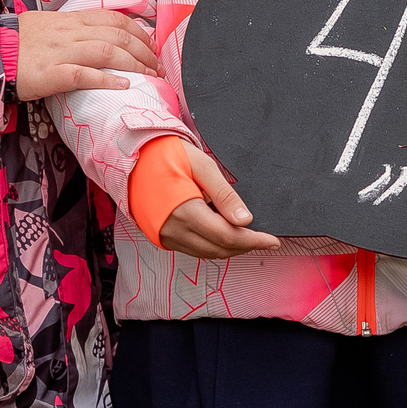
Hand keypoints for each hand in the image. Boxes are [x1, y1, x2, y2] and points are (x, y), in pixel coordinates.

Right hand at [14, 8, 161, 99]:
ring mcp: (61, 52)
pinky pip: (84, 74)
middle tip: (158, 65)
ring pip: (107, 51)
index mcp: (70, 20)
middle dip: (144, 50)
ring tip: (150, 76)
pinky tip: (124, 86)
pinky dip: (107, 79)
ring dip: (134, 64)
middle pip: (117, 35)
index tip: (152, 43)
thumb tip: (95, 33)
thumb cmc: (16, 41)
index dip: (138, 31)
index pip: (113, 19)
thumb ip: (71, 28)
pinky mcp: (51, 73)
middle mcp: (70, 32)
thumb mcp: (47, 25)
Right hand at [157, 145, 281, 259]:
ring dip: (229, 248)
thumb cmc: (167, 155)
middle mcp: (174, 230)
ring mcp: (166, 236)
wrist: (134, 158)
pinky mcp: (162, 237)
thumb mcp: (202, 166)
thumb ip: (224, 194)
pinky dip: (212, 245)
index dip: (253, 241)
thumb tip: (245, 219)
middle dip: (245, 247)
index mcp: (186, 212)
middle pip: (218, 249)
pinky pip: (193, 249)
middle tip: (264, 239)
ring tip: (248, 237)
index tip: (272, 240)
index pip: (227, 236)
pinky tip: (223, 233)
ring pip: (206, 253)